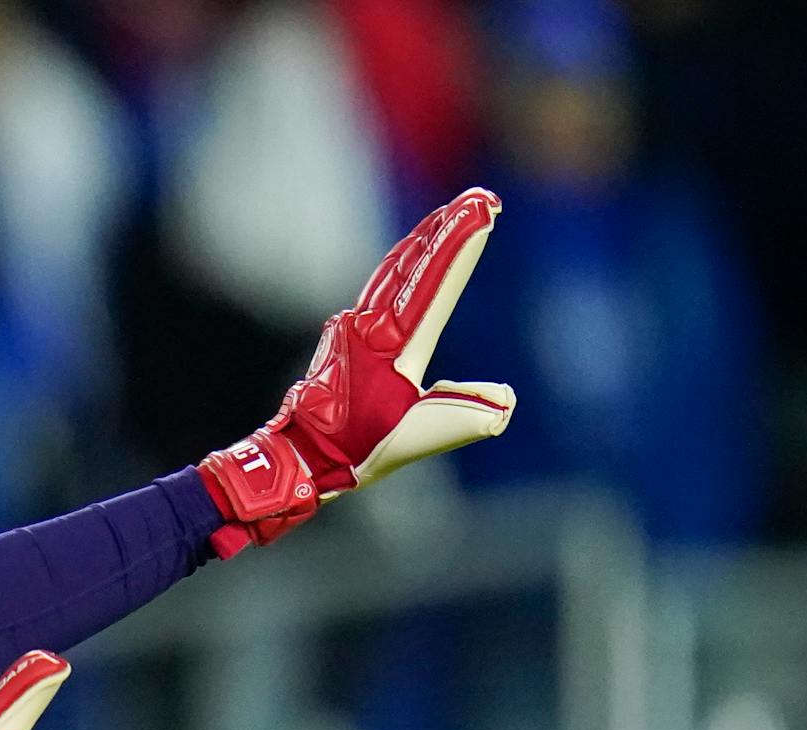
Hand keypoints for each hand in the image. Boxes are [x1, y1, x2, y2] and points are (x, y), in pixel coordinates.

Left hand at [198, 186, 516, 556]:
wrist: (302, 455)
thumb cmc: (354, 448)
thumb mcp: (412, 437)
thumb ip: (459, 417)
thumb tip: (504, 403)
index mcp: (389, 344)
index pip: (433, 284)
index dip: (459, 243)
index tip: (483, 208)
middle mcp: (367, 325)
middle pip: (412, 265)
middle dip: (447, 228)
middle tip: (479, 197)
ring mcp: (353, 326)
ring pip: (394, 271)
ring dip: (424, 241)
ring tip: (450, 214)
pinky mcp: (348, 334)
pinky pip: (382, 287)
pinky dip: (403, 265)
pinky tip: (411, 255)